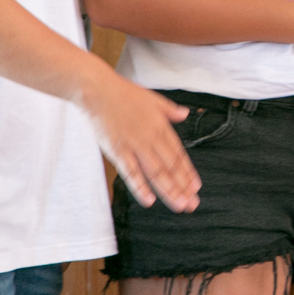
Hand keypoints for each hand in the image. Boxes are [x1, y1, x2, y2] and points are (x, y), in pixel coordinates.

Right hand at [79, 64, 199, 212]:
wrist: (97, 89)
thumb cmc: (123, 93)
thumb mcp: (153, 98)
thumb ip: (170, 110)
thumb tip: (185, 114)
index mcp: (161, 126)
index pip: (178, 154)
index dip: (188, 172)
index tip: (196, 187)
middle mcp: (151, 138)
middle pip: (170, 167)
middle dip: (183, 187)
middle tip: (193, 204)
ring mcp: (135, 145)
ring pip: (156, 173)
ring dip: (169, 191)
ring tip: (180, 205)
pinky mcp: (117, 150)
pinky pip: (131, 172)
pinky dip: (140, 187)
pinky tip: (149, 201)